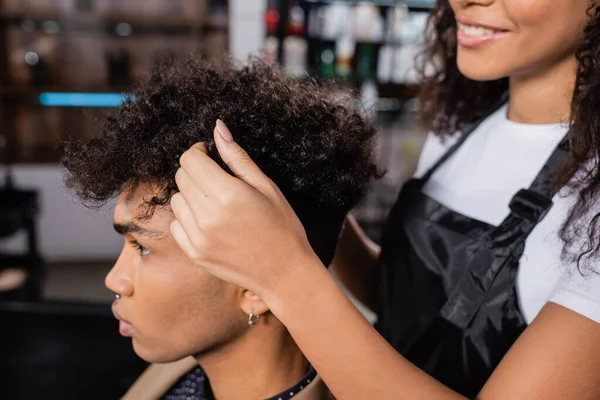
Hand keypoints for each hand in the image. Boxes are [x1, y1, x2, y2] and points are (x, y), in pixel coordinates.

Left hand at [170, 120, 321, 299]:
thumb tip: (218, 128)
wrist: (285, 272)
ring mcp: (197, 237)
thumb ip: (237, 157)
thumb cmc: (282, 226)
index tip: (209, 154)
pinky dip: (188, 218)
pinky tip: (210, 221)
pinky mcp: (194, 253)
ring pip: (176, 200)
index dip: (198, 152)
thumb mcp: (266, 186)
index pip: (190, 160)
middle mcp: (207, 216)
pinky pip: (176, 224)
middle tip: (216, 177)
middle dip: (195, 170)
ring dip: (190, 194)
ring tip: (215, 202)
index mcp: (227, 194)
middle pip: (181, 177)